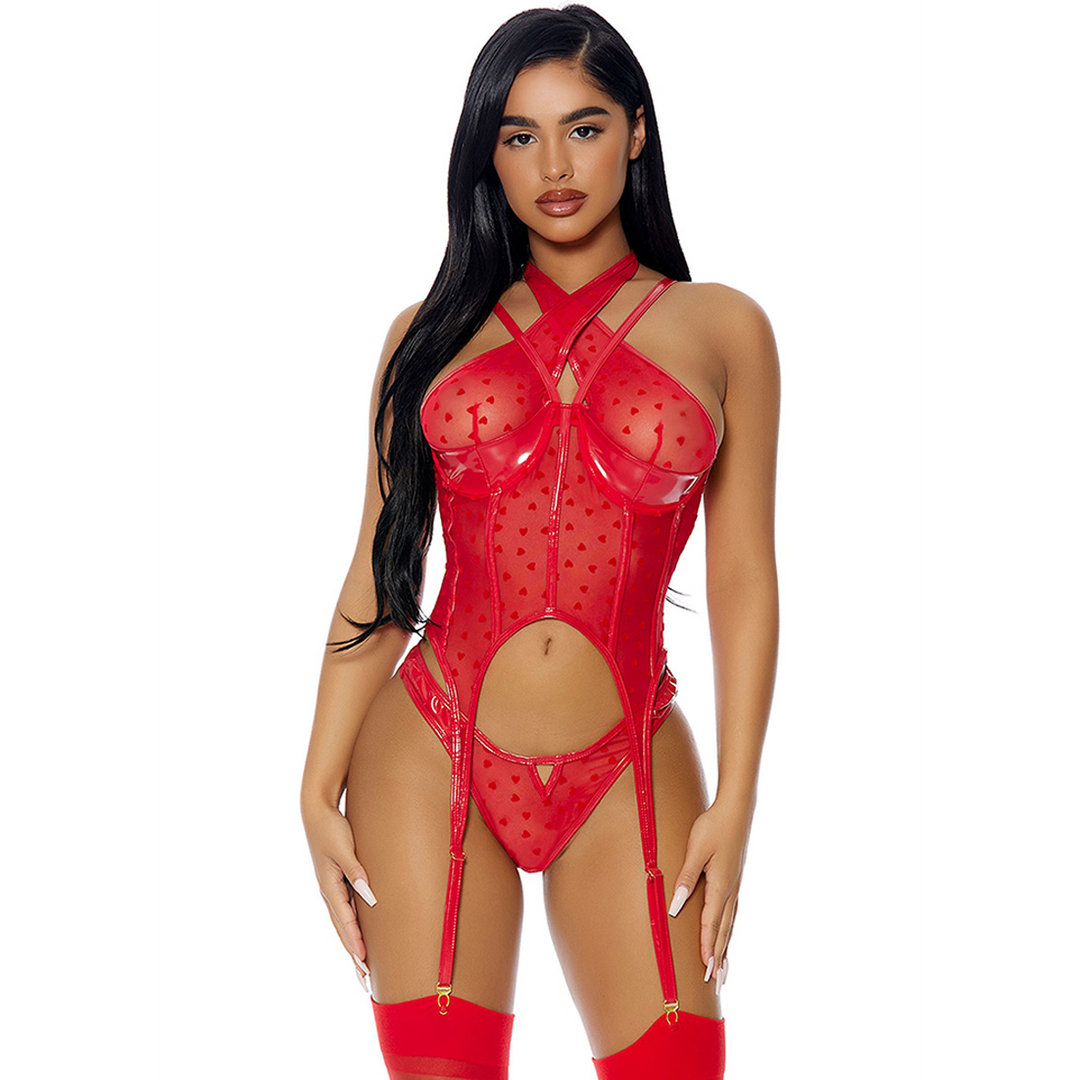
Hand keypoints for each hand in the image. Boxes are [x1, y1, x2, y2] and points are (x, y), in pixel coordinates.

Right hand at [302, 800, 377, 991]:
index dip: (356, 943)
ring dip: (353, 947)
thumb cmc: (331, 829)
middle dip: (354, 956)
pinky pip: (346, 912)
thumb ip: (356, 871)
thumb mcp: (344, 849)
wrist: (317, 812)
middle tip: (366, 981)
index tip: (366, 963)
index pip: (345, 921)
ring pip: (344, 925)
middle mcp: (329, 892)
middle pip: (343, 931)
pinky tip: (360, 937)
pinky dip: (352, 929)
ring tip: (363, 969)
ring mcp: (332, 889)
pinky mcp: (337, 882)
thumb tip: (369, 896)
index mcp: (330, 887)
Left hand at [666, 799, 751, 986]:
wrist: (736, 810)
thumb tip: (675, 907)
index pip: (711, 924)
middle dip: (718, 957)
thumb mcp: (695, 850)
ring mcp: (734, 886)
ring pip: (730, 924)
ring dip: (725, 948)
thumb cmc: (712, 827)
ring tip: (724, 970)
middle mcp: (730, 891)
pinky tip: (727, 936)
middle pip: (723, 931)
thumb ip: (685, 878)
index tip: (705, 971)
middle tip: (715, 982)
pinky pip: (732, 913)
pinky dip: (729, 931)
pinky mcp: (734, 880)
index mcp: (720, 885)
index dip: (707, 948)